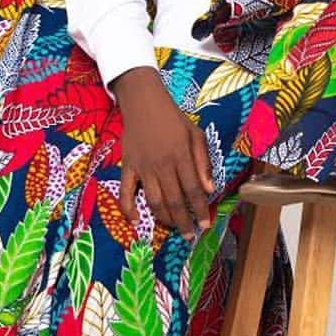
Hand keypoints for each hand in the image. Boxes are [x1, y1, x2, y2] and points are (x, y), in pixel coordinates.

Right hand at [112, 67, 214, 237]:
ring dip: (163, 218)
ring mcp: (143, 167)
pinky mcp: (128, 166)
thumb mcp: (195, 134)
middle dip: (183, 222)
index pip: (193, 190)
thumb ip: (203, 162)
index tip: (204, 224)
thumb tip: (210, 189)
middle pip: (174, 200)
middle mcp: (162, 165)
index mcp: (181, 156)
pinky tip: (135, 220)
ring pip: (153, 200)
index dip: (199, 210)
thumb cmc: (173, 117)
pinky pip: (125, 191)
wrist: (143, 101)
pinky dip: (128, 208)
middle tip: (189, 235)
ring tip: (172, 227)